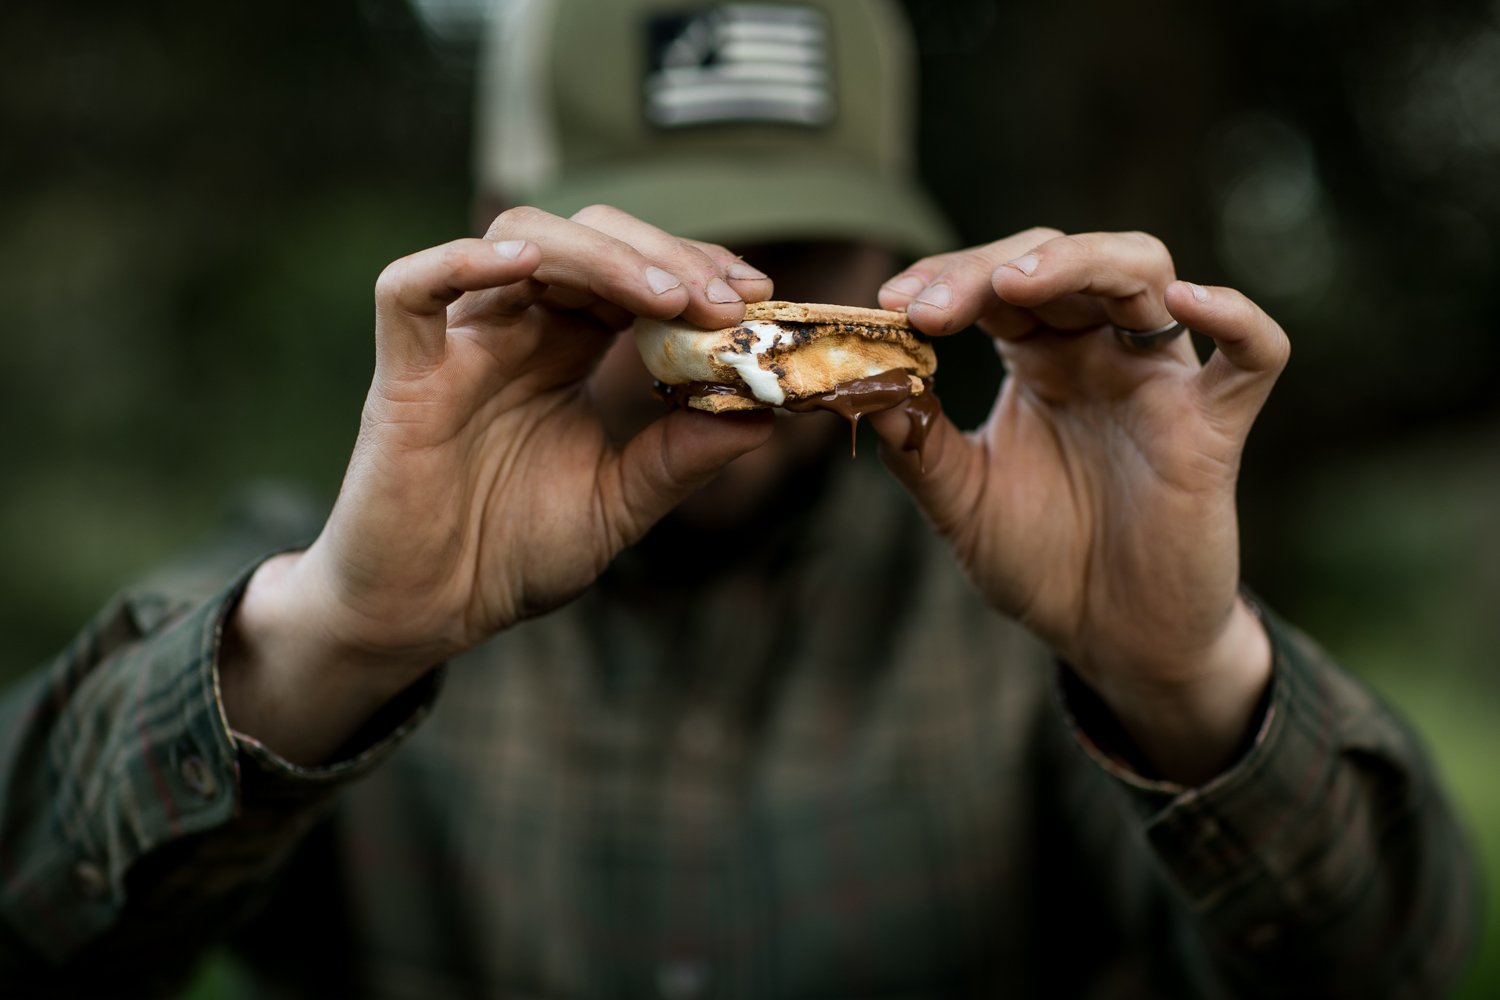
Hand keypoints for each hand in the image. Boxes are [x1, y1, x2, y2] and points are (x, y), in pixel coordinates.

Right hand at [222, 206, 773, 761]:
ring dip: (600, 257)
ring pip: (518, 241)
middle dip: (663, 256)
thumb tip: (766, 414)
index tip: (757, 296)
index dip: (693, 269)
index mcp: (566, 351)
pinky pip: (409, 291)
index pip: (633, 273)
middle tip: (725, 300)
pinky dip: (461, 263)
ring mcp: (459, 346)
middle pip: (587, 240)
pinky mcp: (403, 376)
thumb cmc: (512, 553)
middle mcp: (516, 330)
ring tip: (665, 298)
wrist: (430, 614)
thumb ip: (682, 456)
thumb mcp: (620, 503)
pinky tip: (527, 264)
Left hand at [870, 229, 1287, 781]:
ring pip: (1144, 271)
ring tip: (1016, 283)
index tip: (888, 304)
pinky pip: (1252, 355)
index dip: (945, 279)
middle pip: (1059, 259)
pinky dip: (1235, 317)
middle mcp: (1100, 351)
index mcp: (1039, 359)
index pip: (996, 284)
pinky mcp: (1214, 427)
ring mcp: (1159, 381)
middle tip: (928, 308)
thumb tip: (863, 392)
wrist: (1114, 638)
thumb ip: (918, 448)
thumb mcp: (961, 504)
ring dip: (1080, 262)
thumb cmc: (1043, 562)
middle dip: (989, 269)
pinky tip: (1187, 301)